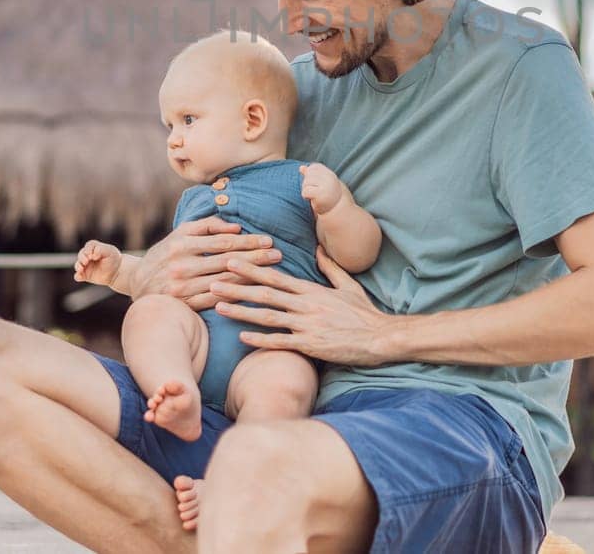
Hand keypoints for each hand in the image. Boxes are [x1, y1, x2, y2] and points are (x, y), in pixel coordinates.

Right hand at [73, 240, 121, 286]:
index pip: (89, 246)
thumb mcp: (110, 251)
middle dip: (82, 257)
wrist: (116, 272)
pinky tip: (80, 277)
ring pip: (77, 264)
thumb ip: (101, 249)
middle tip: (86, 261)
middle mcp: (88, 256)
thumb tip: (93, 254)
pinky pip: (78, 276)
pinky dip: (77, 276)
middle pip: (81, 254)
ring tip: (81, 269)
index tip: (94, 255)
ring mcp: (86, 266)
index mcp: (94, 248)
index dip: (89, 249)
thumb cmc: (113, 259)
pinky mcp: (85, 275)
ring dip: (78, 266)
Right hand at [128, 216, 281, 310]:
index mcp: (182, 244)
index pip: (223, 242)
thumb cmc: (165, 254)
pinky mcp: (185, 304)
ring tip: (272, 272)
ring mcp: (183, 287)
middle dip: (256, 257)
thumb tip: (235, 226)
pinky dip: (237, 294)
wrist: (138, 284)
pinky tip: (253, 291)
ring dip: (251, 276)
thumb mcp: (180, 233)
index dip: (248, 241)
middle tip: (277, 254)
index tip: (268, 240)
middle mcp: (182, 265)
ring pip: (225, 281)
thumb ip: (206, 226)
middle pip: (228, 261)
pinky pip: (216, 299)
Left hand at [212, 247, 395, 366]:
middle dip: (237, 285)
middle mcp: (306, 304)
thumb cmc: (364, 312)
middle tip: (213, 280)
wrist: (381, 337)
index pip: (276, 275)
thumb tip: (318, 248)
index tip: (231, 260)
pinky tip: (241, 337)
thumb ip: (330, 267)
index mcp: (312, 289)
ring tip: (219, 305)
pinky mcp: (311, 346)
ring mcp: (307, 325)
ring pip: (268, 315)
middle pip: (265, 292)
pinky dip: (260, 340)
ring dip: (241, 310)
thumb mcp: (348, 285)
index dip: (252, 267)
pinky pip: (281, 342)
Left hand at [299, 162, 349, 216]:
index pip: (313, 167)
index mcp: (330, 173)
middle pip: (308, 175)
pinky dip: (306, 197)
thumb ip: (311, 174)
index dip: (311, 176)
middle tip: (316, 192)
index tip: (317, 185)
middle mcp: (329, 178)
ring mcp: (326, 186)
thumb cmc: (327, 195)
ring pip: (305, 183)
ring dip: (307, 190)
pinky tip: (313, 200)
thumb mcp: (321, 183)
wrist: (335, 210)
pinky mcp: (321, 194)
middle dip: (308, 184)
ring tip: (315, 196)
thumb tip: (301, 167)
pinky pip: (305, 192)